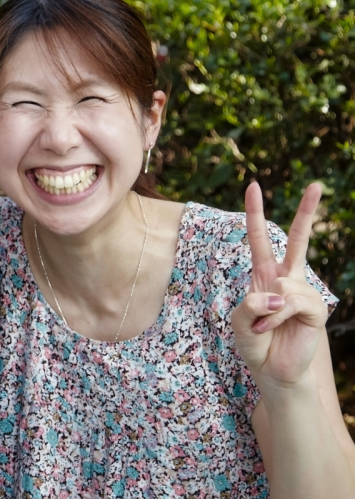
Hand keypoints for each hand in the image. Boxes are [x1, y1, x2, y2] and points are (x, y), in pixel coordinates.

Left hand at [232, 181, 327, 387]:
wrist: (272, 370)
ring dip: (264, 311)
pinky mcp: (315, 309)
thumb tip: (279, 292)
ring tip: (264, 328)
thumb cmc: (254, 343)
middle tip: (316, 185)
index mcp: (265, 274)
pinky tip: (272, 329)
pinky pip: (290, 303)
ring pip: (282, 286)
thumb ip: (250, 303)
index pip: (260, 238)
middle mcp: (287, 279)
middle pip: (297, 240)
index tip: (253, 186)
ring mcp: (303, 292)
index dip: (255, 213)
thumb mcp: (239, 320)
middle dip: (306, 212)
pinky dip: (275, 318)